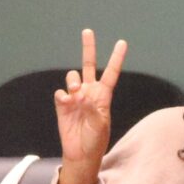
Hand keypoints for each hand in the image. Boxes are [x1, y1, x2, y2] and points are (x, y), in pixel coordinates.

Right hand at [56, 29, 126, 183]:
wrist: (81, 152)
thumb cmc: (96, 140)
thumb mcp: (101, 124)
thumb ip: (93, 108)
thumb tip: (80, 93)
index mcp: (103, 96)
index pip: (111, 73)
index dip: (116, 58)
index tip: (122, 43)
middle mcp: (89, 93)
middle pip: (88, 66)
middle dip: (88, 49)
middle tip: (88, 31)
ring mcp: (75, 97)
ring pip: (72, 77)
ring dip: (74, 82)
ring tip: (77, 95)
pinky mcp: (62, 104)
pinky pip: (61, 92)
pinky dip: (64, 96)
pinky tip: (67, 103)